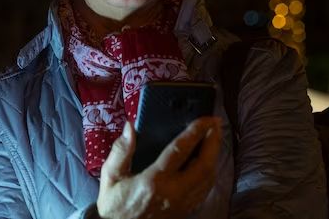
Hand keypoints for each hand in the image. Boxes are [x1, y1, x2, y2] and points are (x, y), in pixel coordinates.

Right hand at [96, 116, 221, 218]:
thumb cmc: (114, 204)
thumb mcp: (110, 176)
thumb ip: (121, 151)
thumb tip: (130, 127)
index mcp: (154, 180)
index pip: (180, 151)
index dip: (195, 132)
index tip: (205, 119)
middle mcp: (173, 192)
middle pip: (203, 164)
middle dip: (213, 142)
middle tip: (217, 124)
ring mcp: (183, 203)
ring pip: (208, 178)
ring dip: (214, 156)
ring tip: (214, 138)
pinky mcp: (186, 210)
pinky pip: (205, 189)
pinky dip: (210, 172)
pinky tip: (207, 161)